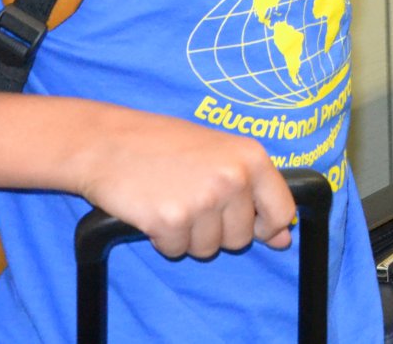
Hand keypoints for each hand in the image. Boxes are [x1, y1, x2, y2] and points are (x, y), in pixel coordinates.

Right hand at [69, 107, 293, 259]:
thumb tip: (284, 239)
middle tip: (191, 200)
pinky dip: (163, 239)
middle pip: (240, 238)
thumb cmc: (164, 145)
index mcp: (251, 158)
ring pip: (208, 248)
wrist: (108, 141)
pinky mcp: (170, 221)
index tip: (251, 225)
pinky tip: (153, 210)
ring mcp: (202, 200)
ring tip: (170, 200)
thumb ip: (254, 193)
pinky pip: (176, 250)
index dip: (267, 226)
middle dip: (217, 230)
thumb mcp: (219, 155)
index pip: (282, 211)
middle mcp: (233, 178)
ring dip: (188, 235)